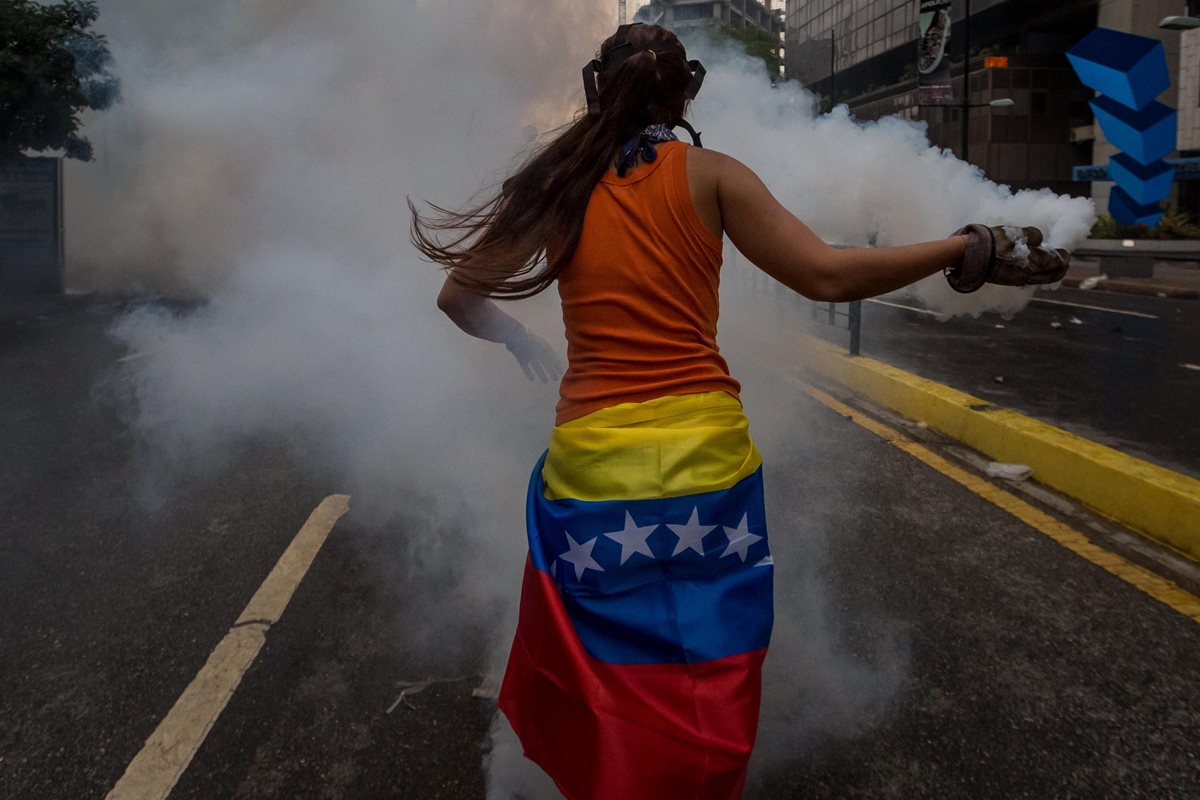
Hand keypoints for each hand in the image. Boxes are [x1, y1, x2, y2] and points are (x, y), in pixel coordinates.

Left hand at [505, 328, 563, 382]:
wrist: (510, 332)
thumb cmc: (520, 333)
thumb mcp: (528, 334)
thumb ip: (535, 341)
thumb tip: (533, 339)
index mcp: (541, 345)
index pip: (551, 356)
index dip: (556, 364)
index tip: (560, 371)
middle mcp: (536, 351)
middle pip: (545, 363)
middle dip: (550, 371)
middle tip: (555, 379)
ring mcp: (528, 355)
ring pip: (537, 366)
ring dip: (541, 373)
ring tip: (546, 381)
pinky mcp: (521, 358)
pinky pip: (525, 367)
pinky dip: (528, 372)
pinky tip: (531, 379)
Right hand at [946, 224, 1069, 292]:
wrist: (969, 254)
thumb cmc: (993, 241)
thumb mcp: (1017, 233)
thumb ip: (1033, 236)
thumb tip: (1040, 241)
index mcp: (1034, 263)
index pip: (1058, 263)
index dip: (1064, 257)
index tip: (1065, 252)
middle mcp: (1029, 275)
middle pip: (1051, 275)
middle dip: (1059, 267)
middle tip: (1062, 260)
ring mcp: (1018, 279)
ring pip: (1040, 278)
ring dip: (1047, 271)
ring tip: (1048, 263)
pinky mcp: (1008, 281)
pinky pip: (1028, 279)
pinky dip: (1035, 274)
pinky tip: (1032, 267)